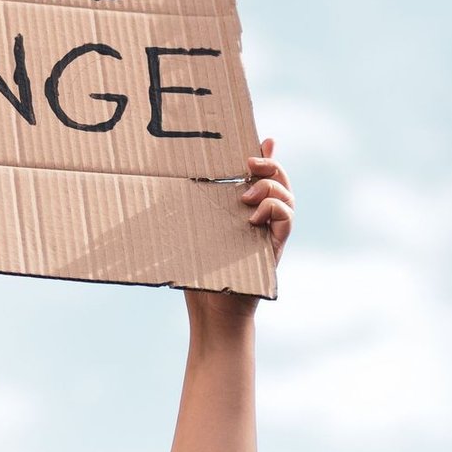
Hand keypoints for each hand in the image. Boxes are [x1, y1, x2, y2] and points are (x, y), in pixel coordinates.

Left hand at [186, 137, 293, 325]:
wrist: (212, 311)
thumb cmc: (196, 271)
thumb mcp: (189, 230)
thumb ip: (187, 207)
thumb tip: (164, 180)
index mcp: (244, 209)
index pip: (262, 175)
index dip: (266, 154)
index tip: (261, 139)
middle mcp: (262, 218)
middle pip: (280, 179)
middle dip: (270, 163)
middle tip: (249, 162)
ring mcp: (271, 232)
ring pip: (287, 196)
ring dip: (270, 186)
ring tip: (245, 195)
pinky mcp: (275, 247)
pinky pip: (287, 218)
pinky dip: (274, 208)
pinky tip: (252, 217)